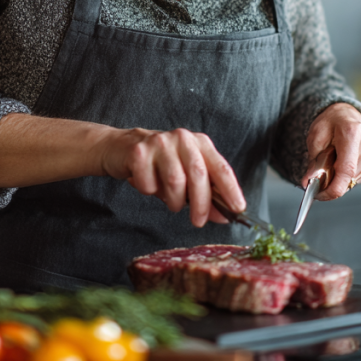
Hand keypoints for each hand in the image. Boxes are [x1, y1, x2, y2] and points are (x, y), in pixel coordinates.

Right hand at [98, 127, 245, 226]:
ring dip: (174, 200)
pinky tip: (148, 183)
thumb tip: (223, 216)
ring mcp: (160, 142)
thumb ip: (205, 194)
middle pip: (198, 175)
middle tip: (198, 222)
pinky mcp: (139, 152)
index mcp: (199, 142)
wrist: (122, 148)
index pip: (221, 166)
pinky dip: (150, 192)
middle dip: (201, 203)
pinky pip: (150, 184)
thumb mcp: (186, 176)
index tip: (238, 208)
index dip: (231, 189)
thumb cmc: (160, 164)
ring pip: (175, 181)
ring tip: (171, 201)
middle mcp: (182, 138)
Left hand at [302, 104, 360, 200]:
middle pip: (349, 177)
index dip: (333, 188)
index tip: (320, 195)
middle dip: (331, 182)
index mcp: (352, 133)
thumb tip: (308, 181)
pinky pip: (357, 178)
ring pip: (352, 180)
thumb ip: (313, 160)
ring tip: (330, 162)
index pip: (346, 169)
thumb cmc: (331, 121)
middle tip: (317, 176)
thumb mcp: (316, 135)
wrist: (346, 114)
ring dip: (338, 179)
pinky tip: (340, 163)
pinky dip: (345, 176)